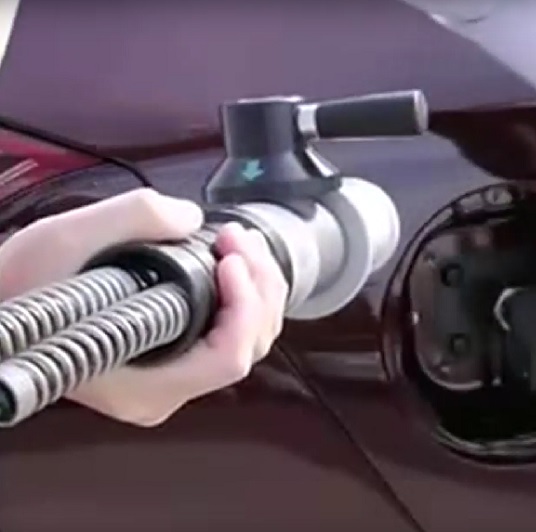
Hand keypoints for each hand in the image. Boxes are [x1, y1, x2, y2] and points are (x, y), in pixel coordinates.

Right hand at [0, 188, 287, 425]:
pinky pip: (227, 335)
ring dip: (256, 288)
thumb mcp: (67, 239)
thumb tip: (191, 218)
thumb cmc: (20, 288)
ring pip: (245, 343)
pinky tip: (231, 259)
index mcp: (142, 384)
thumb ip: (135, 217)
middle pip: (247, 348)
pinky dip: (241, 297)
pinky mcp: (170, 358)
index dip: (243, 305)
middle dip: (258, 286)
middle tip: (238, 238)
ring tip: (238, 242)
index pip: (226, 360)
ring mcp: (169, 379)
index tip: (228, 257)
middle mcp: (161, 392)